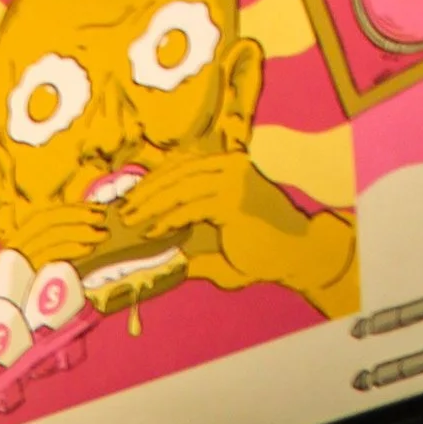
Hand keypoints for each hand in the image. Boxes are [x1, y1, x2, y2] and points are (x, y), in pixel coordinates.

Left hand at [112, 150, 358, 315]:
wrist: (298, 254)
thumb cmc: (263, 252)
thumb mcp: (223, 244)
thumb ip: (197, 246)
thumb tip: (173, 258)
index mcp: (227, 167)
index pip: (182, 166)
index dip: (154, 181)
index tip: (133, 200)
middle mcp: (230, 166)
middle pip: (176, 172)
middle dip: (146, 192)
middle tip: (124, 211)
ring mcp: (232, 179)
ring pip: (179, 187)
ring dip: (151, 205)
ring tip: (131, 221)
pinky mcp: (232, 199)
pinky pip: (190, 207)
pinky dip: (167, 219)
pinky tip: (152, 232)